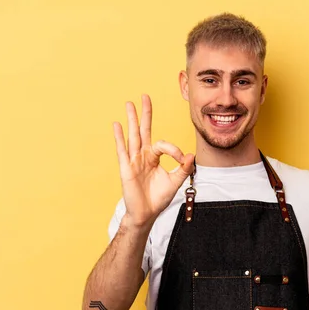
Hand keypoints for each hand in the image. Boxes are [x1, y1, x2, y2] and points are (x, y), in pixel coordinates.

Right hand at [113, 94, 194, 226]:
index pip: (163, 144)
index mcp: (153, 157)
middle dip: (145, 113)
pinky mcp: (126, 168)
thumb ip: (183, 168)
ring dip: (131, 119)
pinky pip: (123, 150)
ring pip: (133, 136)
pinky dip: (120, 137)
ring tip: (129, 104)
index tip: (183, 160)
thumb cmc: (158, 198)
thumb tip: (191, 155)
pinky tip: (117, 125)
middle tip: (144, 96)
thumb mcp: (175, 181)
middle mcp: (142, 156)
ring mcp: (133, 160)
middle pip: (143, 130)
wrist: (146, 214)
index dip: (174, 150)